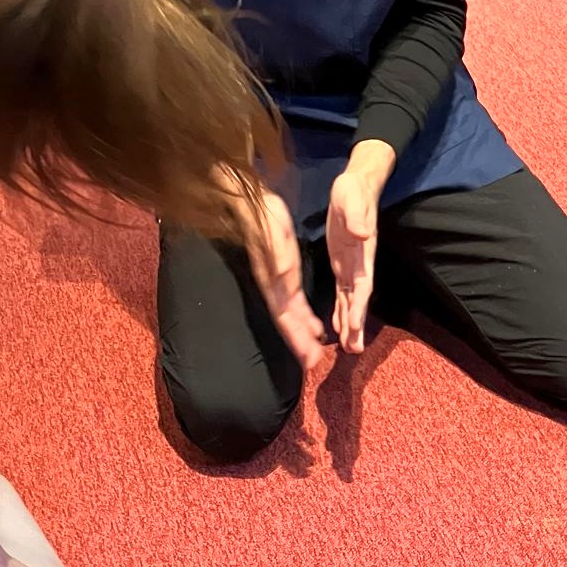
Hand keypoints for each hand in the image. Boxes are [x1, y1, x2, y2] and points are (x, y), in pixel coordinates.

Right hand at [231, 189, 326, 369]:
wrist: (251, 203)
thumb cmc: (263, 218)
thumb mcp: (275, 236)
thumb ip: (280, 261)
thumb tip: (285, 283)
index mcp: (275, 283)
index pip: (286, 318)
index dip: (297, 339)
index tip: (309, 359)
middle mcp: (275, 287)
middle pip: (289, 323)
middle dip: (300, 343)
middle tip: (313, 364)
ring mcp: (278, 283)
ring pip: (292, 316)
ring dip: (303, 334)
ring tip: (315, 352)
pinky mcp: (284, 274)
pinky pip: (295, 303)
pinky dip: (304, 317)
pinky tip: (314, 326)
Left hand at [327, 143, 392, 353]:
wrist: (356, 184)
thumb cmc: (354, 190)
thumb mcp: (352, 199)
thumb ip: (358, 217)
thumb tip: (362, 234)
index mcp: (363, 254)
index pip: (362, 286)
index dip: (360, 307)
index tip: (355, 328)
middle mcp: (359, 265)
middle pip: (359, 301)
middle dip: (357, 326)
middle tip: (354, 351)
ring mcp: (351, 266)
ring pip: (351, 301)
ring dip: (350, 324)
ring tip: (349, 348)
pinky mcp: (342, 264)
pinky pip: (341, 293)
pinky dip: (341, 311)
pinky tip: (337, 327)